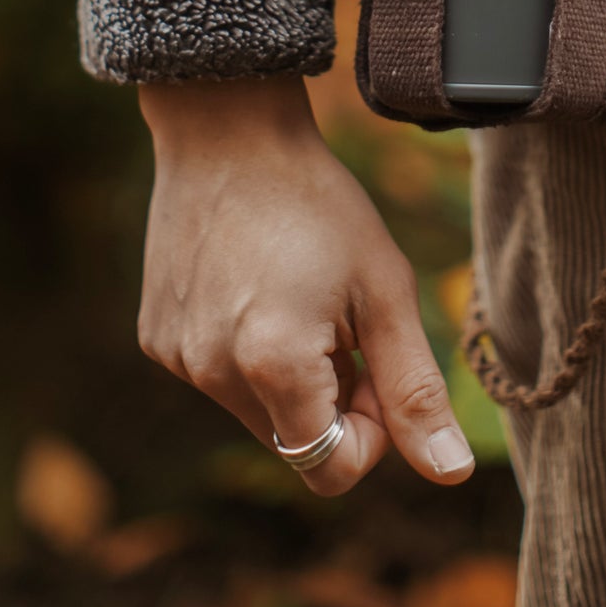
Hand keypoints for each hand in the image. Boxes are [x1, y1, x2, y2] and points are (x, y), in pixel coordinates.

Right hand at [136, 74, 474, 495]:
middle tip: (341, 319)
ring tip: (294, 292)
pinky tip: (252, 282)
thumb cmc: (320, 204)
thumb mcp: (384, 289)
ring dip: (288, 376)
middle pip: (294, 443)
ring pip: (257, 412)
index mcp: (273, 366)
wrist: (229, 132)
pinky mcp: (155, 337)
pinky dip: (245, 350)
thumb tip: (450, 474)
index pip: (333, 470)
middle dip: (330, 400)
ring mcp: (176, 358)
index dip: (370, 429)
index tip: (374, 362)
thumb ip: (415, 389)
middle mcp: (212, 374)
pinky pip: (218, 375)